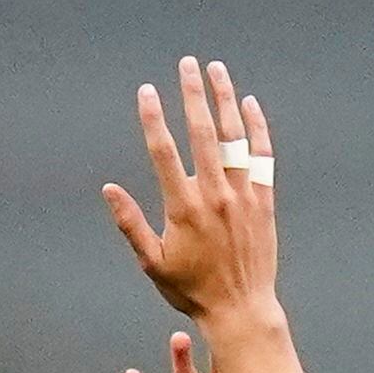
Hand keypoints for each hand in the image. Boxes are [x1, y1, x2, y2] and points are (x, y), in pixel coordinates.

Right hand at [101, 57, 279, 329]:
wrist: (241, 308)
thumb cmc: (192, 290)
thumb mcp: (152, 262)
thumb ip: (130, 223)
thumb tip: (109, 189)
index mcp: (183, 208)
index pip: (164, 152)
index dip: (154, 118)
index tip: (147, 91)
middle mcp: (214, 195)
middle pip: (202, 133)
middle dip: (192, 94)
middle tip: (186, 64)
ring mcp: (243, 195)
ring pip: (234, 137)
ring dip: (224, 99)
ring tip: (216, 70)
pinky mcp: (263, 201)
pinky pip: (262, 155)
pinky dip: (257, 128)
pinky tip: (249, 105)